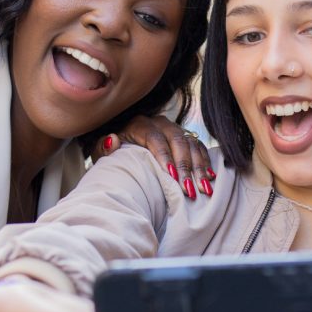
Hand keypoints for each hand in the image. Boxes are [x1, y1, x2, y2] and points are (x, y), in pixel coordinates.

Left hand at [92, 115, 215, 199]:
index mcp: (139, 124)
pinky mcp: (185, 137)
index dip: (164, 156)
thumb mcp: (102, 153)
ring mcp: (174, 129)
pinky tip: (209, 178)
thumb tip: (113, 139)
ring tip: (203, 188)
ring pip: (191, 144)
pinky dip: (205, 162)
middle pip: (177, 140)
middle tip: (189, 189)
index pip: (155, 138)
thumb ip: (104, 148)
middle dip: (185, 166)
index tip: (171, 176)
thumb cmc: (112, 155)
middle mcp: (159, 122)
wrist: (123, 148)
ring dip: (198, 167)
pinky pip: (199, 147)